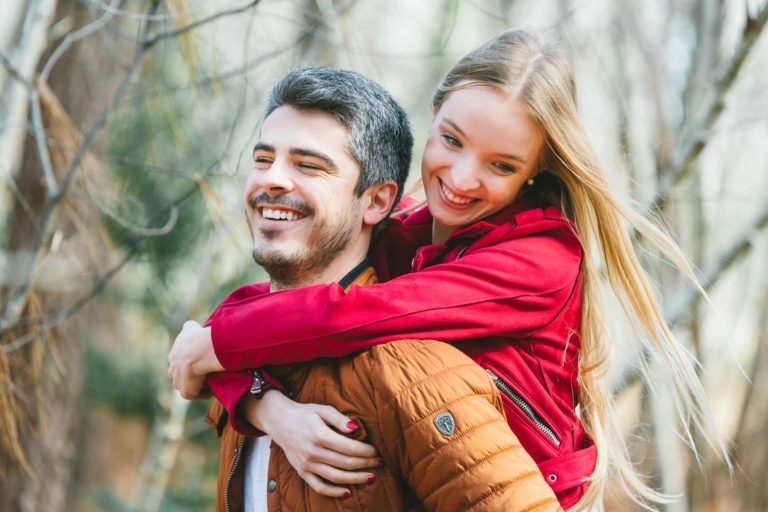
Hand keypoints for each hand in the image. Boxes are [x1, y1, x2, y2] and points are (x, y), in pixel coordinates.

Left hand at [167, 320, 223, 398]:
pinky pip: (197, 394)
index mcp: (173, 356)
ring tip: (211, 377)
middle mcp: (172, 370)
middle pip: (180, 376)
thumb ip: (189, 328)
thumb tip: (189, 326)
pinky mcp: (186, 392)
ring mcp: (178, 382)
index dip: (191, 362)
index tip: (202, 359)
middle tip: (207, 370)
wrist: (199, 350)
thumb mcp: (190, 327)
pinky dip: (205, 391)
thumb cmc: (198, 337)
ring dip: (198, 384)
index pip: (179, 362)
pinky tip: (213, 383)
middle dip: (192, 376)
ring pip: (188, 386)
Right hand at [246, 390, 379, 496]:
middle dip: (365, 464)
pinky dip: (334, 492)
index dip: (366, 451)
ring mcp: (307, 464)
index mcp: (320, 435)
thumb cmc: (304, 413)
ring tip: (371, 478)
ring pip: (336, 477)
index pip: (349, 448)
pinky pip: (319, 486)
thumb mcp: (322, 410)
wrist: (279, 421)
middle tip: (379, 463)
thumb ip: (339, 419)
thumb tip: (356, 429)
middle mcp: (313, 452)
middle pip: (346, 463)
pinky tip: (347, 491)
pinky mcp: (302, 472)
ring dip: (356, 479)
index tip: (376, 451)